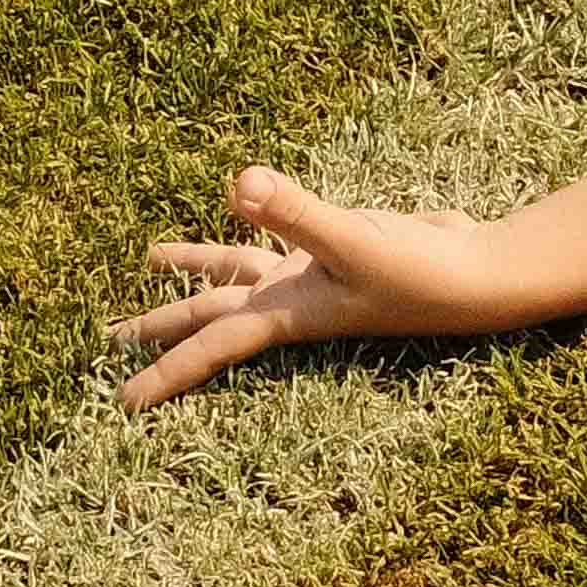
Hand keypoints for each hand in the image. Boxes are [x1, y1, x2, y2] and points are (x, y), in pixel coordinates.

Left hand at [115, 169, 529, 410]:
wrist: (479, 273)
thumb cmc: (421, 273)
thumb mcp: (353, 240)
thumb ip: (294, 210)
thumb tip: (235, 182)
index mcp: (287, 314)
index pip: (212, 347)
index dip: (165, 371)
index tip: (121, 404)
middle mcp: (291, 301)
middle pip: (210, 316)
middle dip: (160, 327)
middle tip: (107, 342)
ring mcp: (311, 275)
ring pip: (236, 276)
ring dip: (195, 273)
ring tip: (149, 260)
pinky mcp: (334, 247)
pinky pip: (275, 241)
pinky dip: (254, 227)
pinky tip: (242, 204)